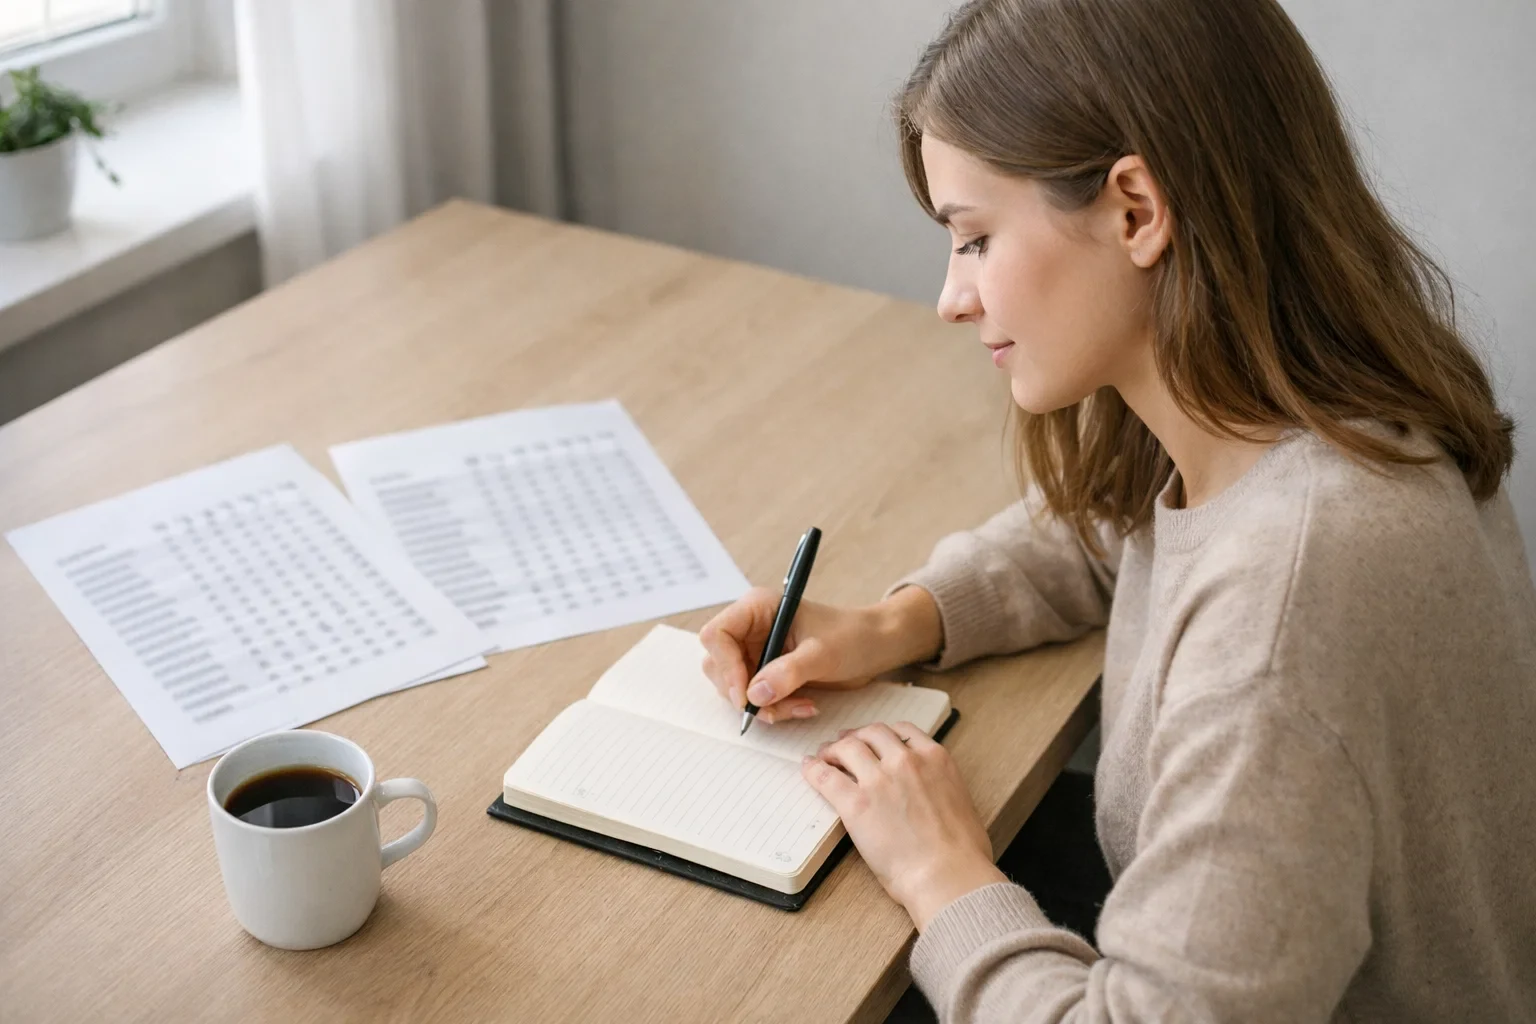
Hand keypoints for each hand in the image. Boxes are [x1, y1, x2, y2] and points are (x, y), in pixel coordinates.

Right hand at [699, 586, 941, 723]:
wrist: (874, 647)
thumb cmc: (852, 636)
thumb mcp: (822, 654)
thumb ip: (788, 672)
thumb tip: (754, 694)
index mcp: (758, 608)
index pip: (717, 635)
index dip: (726, 667)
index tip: (745, 696)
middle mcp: (750, 628)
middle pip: (719, 665)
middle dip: (744, 693)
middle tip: (775, 709)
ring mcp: (756, 651)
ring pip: (734, 687)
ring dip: (763, 705)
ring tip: (799, 707)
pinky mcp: (766, 671)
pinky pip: (754, 697)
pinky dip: (774, 708)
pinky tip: (802, 706)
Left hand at [802, 722, 1005, 929]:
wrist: (949, 875)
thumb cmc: (962, 852)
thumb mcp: (960, 800)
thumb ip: (940, 784)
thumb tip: (931, 791)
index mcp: (935, 758)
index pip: (902, 730)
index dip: (882, 734)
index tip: (873, 740)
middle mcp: (906, 761)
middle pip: (871, 733)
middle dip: (856, 736)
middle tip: (844, 745)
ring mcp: (879, 779)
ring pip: (847, 746)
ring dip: (833, 748)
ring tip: (824, 756)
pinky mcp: (855, 803)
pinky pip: (825, 775)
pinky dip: (813, 768)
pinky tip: (809, 767)